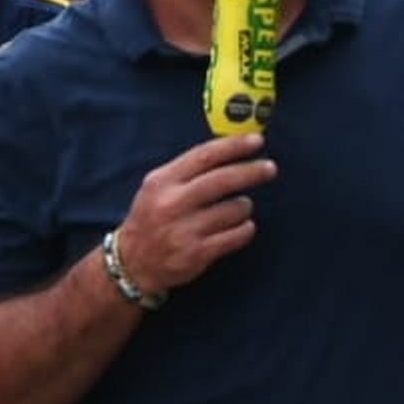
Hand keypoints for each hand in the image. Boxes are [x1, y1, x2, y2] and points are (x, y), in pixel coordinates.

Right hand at [113, 134, 276, 297]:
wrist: (133, 262)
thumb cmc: (153, 217)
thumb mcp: (158, 187)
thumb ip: (188, 170)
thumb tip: (231, 150)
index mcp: (163, 181)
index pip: (204, 155)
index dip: (233, 146)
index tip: (256, 141)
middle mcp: (172, 203)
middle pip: (223, 180)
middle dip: (252, 171)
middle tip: (270, 168)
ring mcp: (185, 230)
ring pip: (234, 209)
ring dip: (245, 206)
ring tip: (241, 207)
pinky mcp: (197, 253)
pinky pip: (236, 236)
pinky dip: (245, 229)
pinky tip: (242, 227)